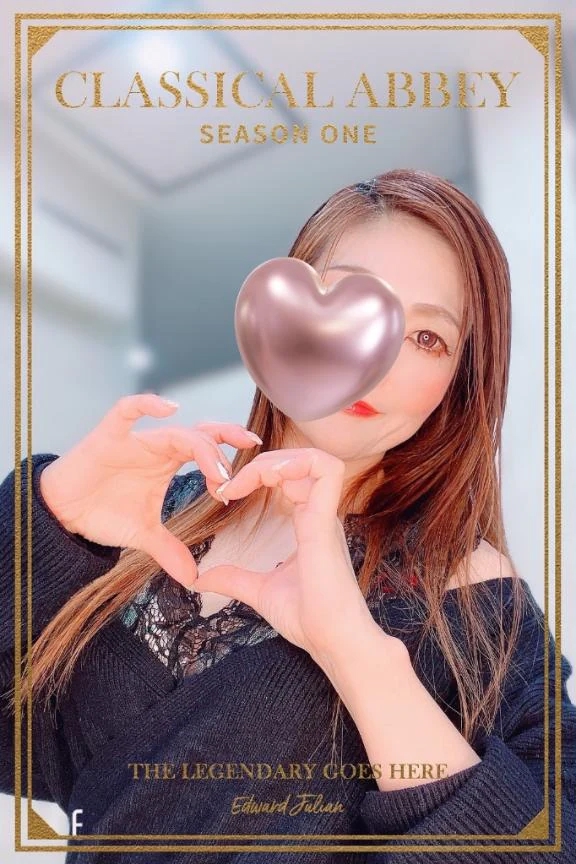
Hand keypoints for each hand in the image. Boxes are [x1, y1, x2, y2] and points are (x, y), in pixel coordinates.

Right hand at [38, 393, 260, 585]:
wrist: (62, 512)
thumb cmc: (103, 512)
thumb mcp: (144, 535)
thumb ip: (171, 551)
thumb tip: (194, 578)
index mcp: (170, 461)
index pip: (207, 450)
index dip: (225, 462)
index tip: (235, 487)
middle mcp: (157, 446)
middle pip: (200, 434)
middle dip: (226, 440)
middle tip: (249, 450)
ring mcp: (134, 439)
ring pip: (175, 431)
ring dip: (200, 445)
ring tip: (217, 465)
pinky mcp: (108, 436)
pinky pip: (127, 411)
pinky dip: (147, 404)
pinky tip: (170, 407)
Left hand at [192, 447, 381, 665]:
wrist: (333, 641)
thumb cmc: (309, 619)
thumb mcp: (260, 591)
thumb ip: (234, 579)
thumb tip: (202, 578)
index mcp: (310, 525)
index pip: (291, 478)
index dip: (260, 473)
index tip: (227, 492)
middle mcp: (320, 515)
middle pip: (301, 461)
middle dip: (264, 462)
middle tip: (230, 484)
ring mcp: (326, 516)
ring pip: (315, 459)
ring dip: (280, 459)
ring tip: (250, 477)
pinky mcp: (326, 522)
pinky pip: (325, 471)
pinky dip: (297, 464)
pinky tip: (268, 477)